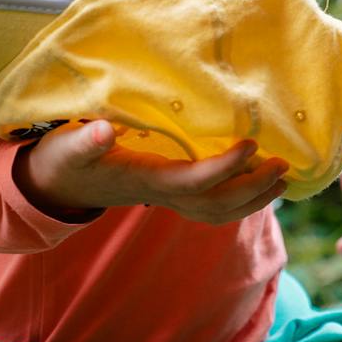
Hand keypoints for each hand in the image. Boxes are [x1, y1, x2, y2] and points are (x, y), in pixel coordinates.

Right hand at [14, 120, 288, 225]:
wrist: (58, 182)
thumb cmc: (65, 158)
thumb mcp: (67, 145)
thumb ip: (85, 140)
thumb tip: (104, 130)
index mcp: (146, 179)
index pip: (196, 180)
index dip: (226, 166)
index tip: (253, 143)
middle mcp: (162, 195)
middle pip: (217, 204)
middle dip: (253, 189)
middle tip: (284, 165)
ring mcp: (168, 199)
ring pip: (219, 212)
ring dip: (254, 199)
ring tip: (284, 179)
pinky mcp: (171, 194)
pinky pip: (213, 205)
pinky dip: (241, 199)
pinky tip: (260, 182)